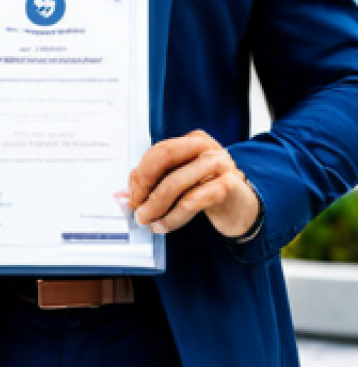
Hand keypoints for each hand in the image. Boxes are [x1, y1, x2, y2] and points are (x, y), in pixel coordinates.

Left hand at [128, 130, 259, 237]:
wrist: (243, 207)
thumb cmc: (208, 190)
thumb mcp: (180, 181)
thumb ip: (153, 184)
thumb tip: (122, 197)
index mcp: (191, 141)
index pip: (158, 151)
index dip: (140, 174)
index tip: (130, 197)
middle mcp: (205, 147)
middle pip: (164, 156)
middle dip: (144, 184)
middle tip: (136, 207)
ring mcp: (219, 164)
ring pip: (177, 182)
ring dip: (156, 206)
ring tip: (147, 221)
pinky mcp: (228, 186)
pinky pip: (194, 201)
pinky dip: (174, 217)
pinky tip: (165, 225)